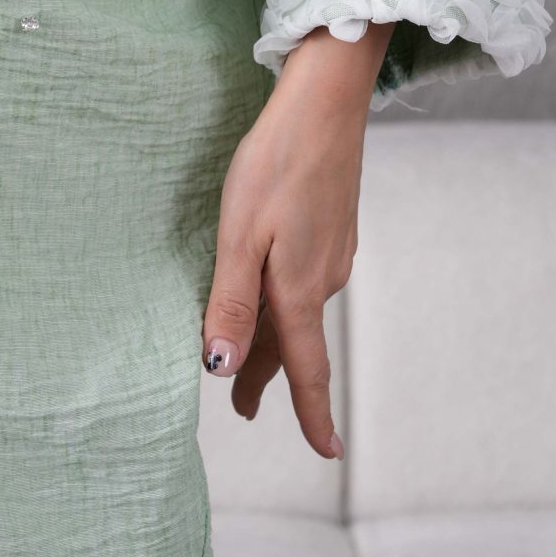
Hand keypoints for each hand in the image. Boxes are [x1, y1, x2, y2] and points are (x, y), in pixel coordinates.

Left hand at [199, 22, 395, 458]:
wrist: (324, 102)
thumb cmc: (275, 163)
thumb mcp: (239, 234)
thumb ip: (230, 302)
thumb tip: (222, 369)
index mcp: (300, 288)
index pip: (305, 368)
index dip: (311, 413)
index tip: (328, 454)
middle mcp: (323, 277)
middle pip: (294, 341)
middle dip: (268, 375)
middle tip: (244, 409)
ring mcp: (332, 250)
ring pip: (297, 308)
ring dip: (272, 337)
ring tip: (247, 356)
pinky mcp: (332, 225)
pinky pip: (304, 279)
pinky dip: (283, 299)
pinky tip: (271, 288)